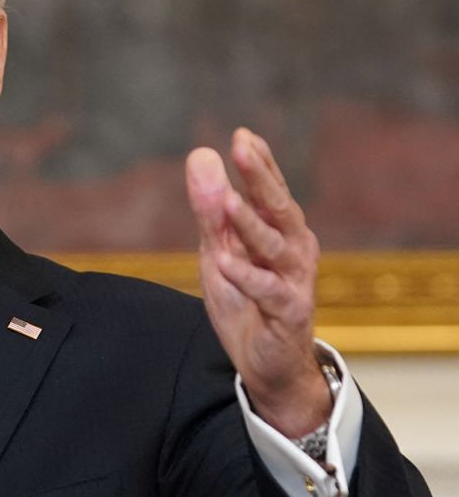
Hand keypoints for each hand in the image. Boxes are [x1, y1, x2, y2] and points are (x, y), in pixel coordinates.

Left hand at [185, 128, 329, 437]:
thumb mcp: (219, 250)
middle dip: (261, 176)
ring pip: (275, 246)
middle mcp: (294, 248)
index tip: (242, 134)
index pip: (270, 188)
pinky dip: (247, 276)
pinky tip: (225, 263)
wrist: (266, 361)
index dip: (259, 162)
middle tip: (241, 146)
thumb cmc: (246, 298)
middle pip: (278, 206)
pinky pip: (268, 291)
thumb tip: (202, 154)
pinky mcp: (290, 311)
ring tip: (229, 202)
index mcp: (279, 229)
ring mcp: (294, 279)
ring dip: (251, 224)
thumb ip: (210, 209)